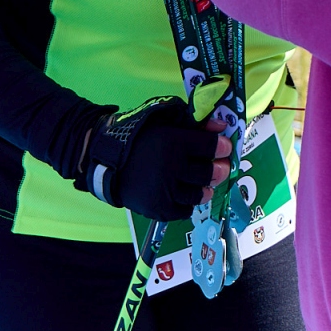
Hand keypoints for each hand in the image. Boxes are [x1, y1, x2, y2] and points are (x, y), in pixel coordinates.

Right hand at [80, 96, 234, 221]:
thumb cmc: (138, 137)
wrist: (106, 161)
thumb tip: (221, 125)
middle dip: (219, 169)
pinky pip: (184, 210)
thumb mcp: (164, 121)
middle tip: (220, 168)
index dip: (221, 146)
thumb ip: (192, 122)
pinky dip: (188, 203)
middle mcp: (171, 168)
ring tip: (205, 184)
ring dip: (205, 188)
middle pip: (208, 173)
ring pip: (198, 194)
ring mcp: (165, 191)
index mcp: (174, 143)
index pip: (210, 146)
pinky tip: (185, 193)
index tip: (225, 147)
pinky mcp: (158, 209)